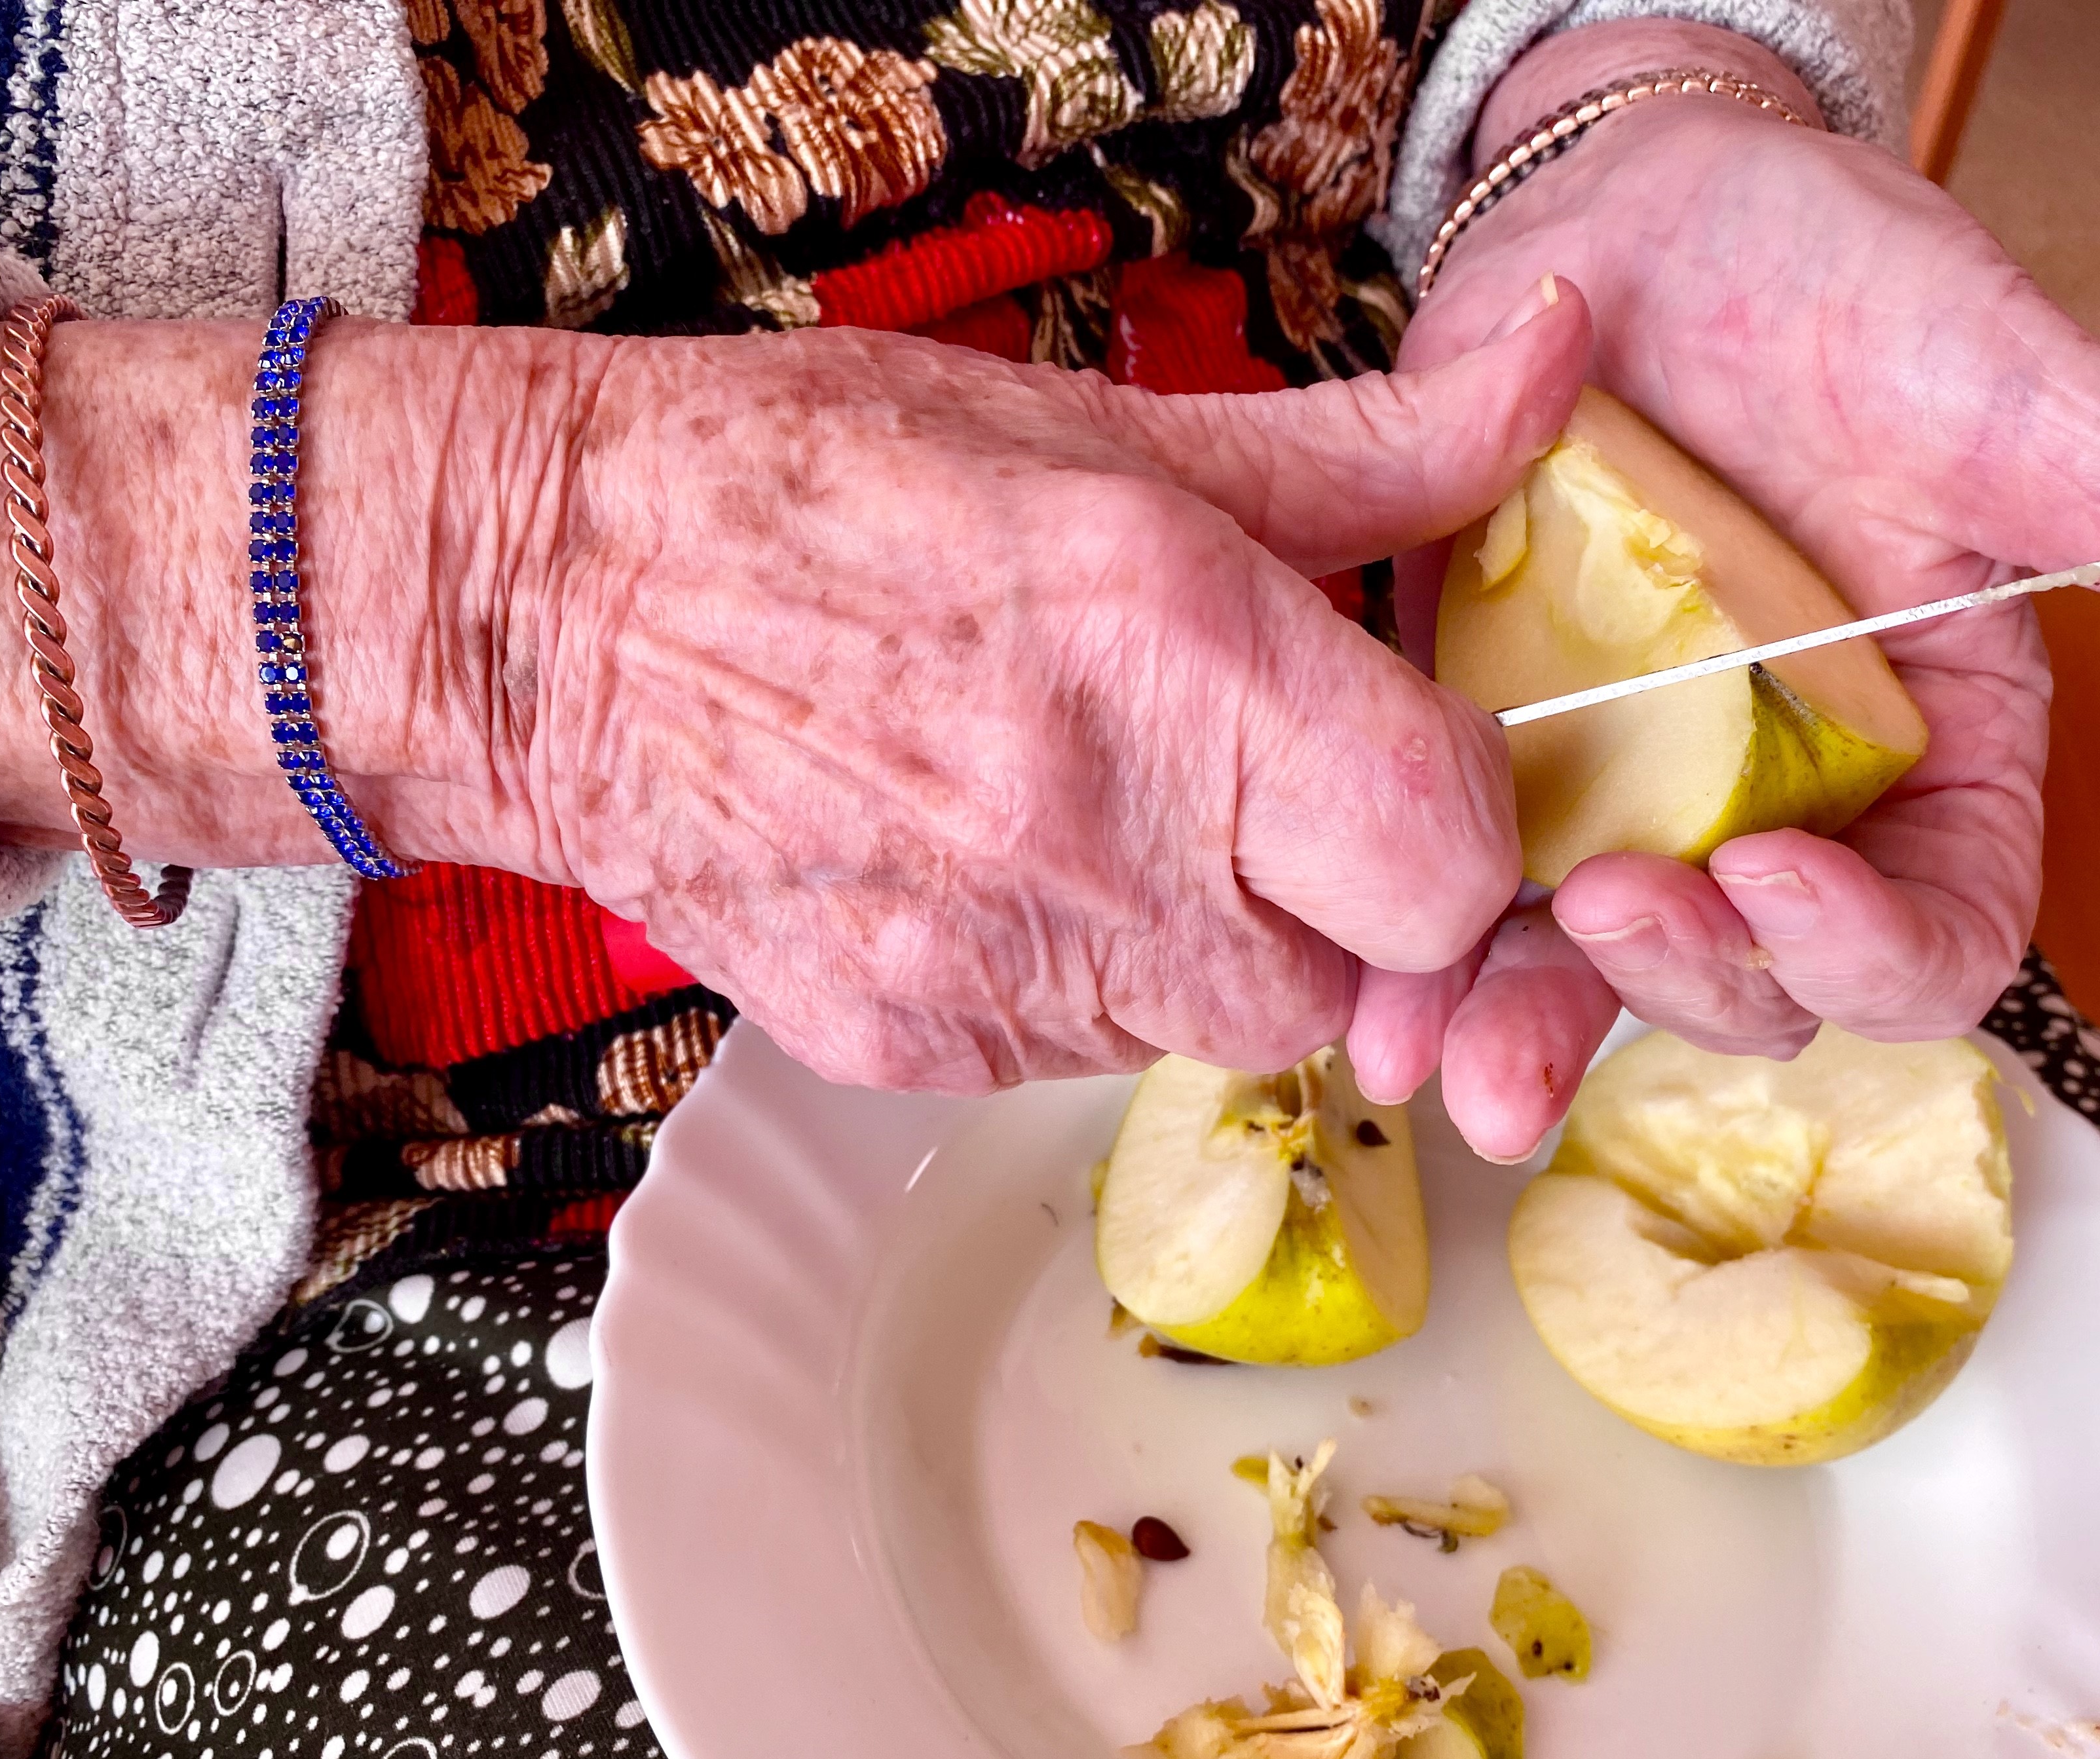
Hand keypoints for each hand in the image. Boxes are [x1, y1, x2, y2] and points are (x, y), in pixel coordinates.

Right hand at [511, 304, 1588, 1087]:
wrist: (540, 612)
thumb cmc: (815, 483)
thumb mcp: (1104, 427)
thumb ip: (1370, 449)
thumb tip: (1559, 363)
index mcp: (1172, 653)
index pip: (1451, 856)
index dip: (1466, 826)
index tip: (1407, 763)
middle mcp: (1100, 840)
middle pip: (1363, 981)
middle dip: (1355, 905)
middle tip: (1261, 793)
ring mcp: (997, 970)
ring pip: (1226, 1027)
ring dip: (1218, 937)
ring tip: (1101, 804)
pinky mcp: (915, 1048)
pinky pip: (1085, 1054)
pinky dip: (1089, 976)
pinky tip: (998, 862)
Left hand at [1350, 21, 2099, 1159]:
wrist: (1614, 222)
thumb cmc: (1817, 279)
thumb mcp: (1989, 385)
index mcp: (1929, 752)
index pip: (1938, 928)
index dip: (1871, 946)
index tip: (1785, 880)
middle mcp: (1780, 802)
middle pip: (1759, 982)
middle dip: (1683, 986)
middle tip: (1604, 915)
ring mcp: (1625, 792)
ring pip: (1596, 974)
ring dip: (1526, 1031)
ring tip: (1441, 1055)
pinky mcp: (1494, 758)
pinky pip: (1459, 897)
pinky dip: (1412, 957)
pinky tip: (1361, 998)